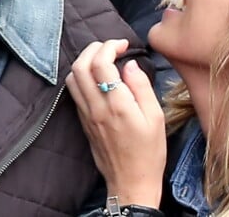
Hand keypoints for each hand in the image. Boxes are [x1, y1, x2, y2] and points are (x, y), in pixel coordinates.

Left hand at [66, 40, 165, 207]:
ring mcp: (85, 113)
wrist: (130, 183)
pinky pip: (74, 90)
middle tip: (110, 46)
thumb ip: (141, 87)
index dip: (110, 46)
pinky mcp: (81, 119)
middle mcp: (96, 107)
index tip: (123, 45)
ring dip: (84, 60)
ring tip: (102, 57)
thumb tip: (130, 64)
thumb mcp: (156, 119)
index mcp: (117, 106)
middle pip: (80, 65)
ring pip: (72, 77)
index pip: (101, 64)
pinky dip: (81, 75)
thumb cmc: (149, 153)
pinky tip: (96, 75)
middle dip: (94, 48)